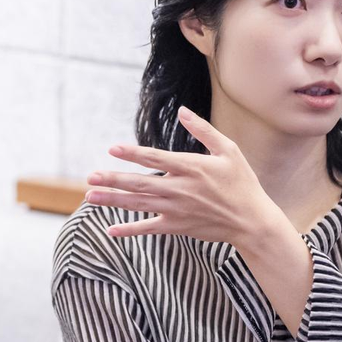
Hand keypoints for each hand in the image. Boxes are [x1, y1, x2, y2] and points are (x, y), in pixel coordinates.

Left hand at [84, 105, 279, 244]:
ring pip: (138, 204)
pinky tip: (110, 229)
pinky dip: (129, 230)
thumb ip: (203, 130)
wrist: (251, 221)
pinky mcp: (176, 227)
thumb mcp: (229, 150)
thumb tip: (183, 111)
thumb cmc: (242, 183)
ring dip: (113, 201)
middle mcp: (179, 189)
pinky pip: (148, 229)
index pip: (155, 159)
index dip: (132, 154)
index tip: (112, 149)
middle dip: (112, 180)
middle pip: (139, 183)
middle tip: (90, 177)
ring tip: (90, 197)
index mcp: (191, 167)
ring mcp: (176, 210)